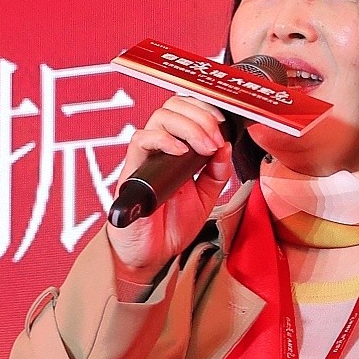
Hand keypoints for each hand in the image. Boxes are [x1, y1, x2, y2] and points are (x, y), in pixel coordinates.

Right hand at [105, 92, 233, 286]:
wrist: (152, 254)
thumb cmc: (172, 225)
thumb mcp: (206, 197)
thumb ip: (217, 173)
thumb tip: (226, 147)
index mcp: (178, 148)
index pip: (187, 109)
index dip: (206, 109)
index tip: (223, 125)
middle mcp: (160, 147)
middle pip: (174, 105)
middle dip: (201, 116)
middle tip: (215, 139)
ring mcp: (146, 157)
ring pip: (160, 117)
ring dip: (188, 127)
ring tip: (204, 148)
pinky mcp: (132, 170)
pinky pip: (142, 140)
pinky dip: (164, 140)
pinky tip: (180, 152)